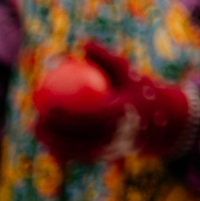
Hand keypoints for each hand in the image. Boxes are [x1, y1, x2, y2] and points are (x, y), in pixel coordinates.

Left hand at [34, 41, 191, 164]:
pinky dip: (64, 150)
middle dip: (54, 134)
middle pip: (78, 139)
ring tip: (37, 131)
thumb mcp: (127, 72)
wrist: (162, 122)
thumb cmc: (140, 91)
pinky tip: (49, 141)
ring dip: (54, 144)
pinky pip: (81, 156)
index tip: (47, 107)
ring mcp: (112, 150)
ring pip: (77, 151)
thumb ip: (105, 59)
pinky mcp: (108, 157)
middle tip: (37, 120)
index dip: (65, 116)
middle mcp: (116, 136)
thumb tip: (83, 43)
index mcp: (122, 115)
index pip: (88, 118)